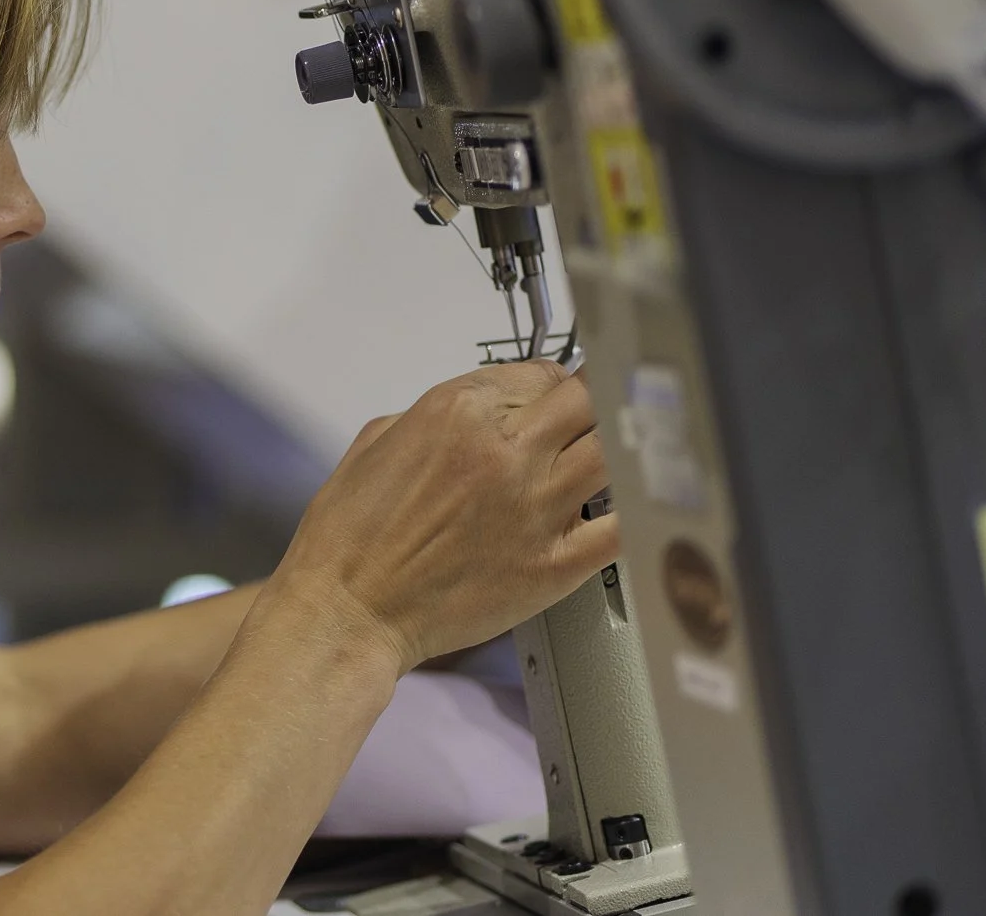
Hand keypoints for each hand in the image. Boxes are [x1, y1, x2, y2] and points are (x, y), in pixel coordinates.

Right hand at [272, 361, 615, 671]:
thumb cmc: (350, 539)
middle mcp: (503, 452)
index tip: (556, 400)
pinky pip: (623, 528)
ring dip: (620, 449)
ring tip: (619, 456)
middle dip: (597, 402)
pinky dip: (637, 513)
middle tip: (600, 415)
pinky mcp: (553, 564)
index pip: (541, 373)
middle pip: (590, 398)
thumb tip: (473, 411)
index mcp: (457, 412)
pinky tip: (636, 509)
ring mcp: (534, 507)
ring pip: (616, 452)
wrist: (348, 611)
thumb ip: (432, 413)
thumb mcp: (376, 441)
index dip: (553, 386)